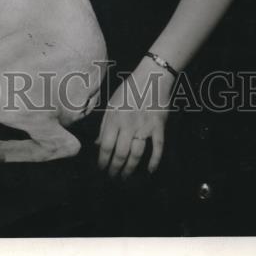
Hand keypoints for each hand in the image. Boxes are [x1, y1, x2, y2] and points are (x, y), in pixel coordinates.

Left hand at [96, 60, 173, 178]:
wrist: (152, 78)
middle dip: (115, 168)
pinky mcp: (159, 127)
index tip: (101, 170)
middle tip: (113, 178)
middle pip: (120, 153)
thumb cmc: (129, 90)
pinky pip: (157, 147)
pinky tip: (150, 170)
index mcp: (114, 118)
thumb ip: (104, 124)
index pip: (106, 145)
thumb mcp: (112, 104)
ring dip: (131, 168)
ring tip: (126, 178)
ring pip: (136, 154)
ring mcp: (144, 127)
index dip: (102, 160)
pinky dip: (155, 160)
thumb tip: (97, 144)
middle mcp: (128, 125)